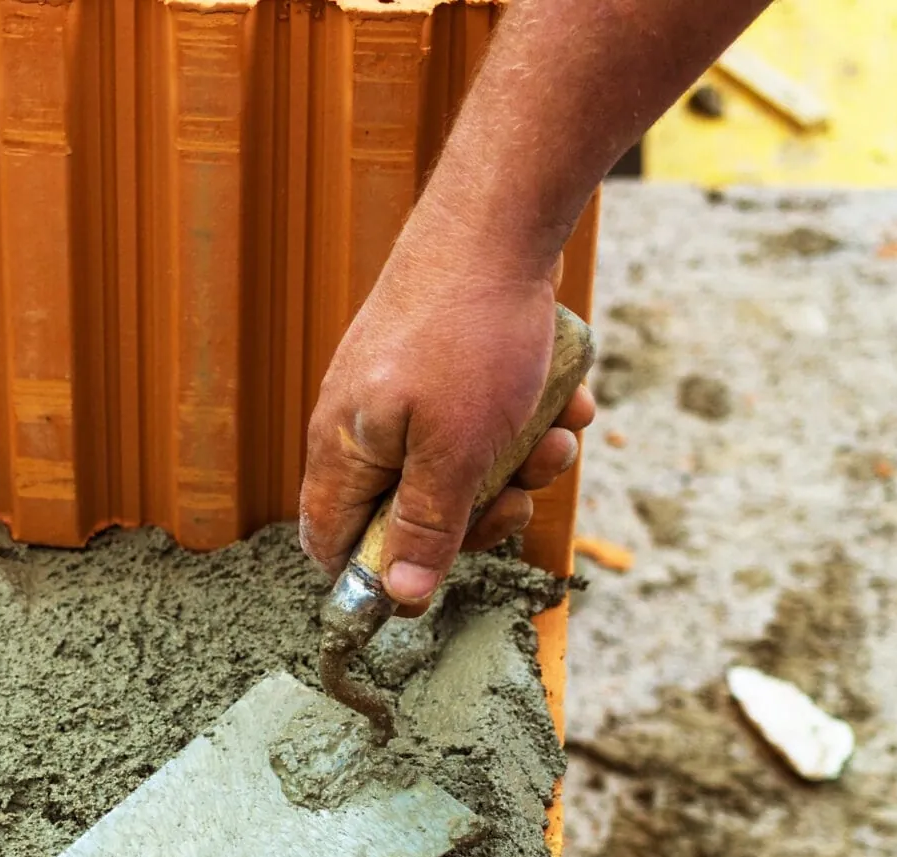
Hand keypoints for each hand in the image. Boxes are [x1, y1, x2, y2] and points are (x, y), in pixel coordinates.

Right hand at [300, 230, 594, 609]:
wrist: (501, 221)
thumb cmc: (469, 336)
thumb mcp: (454, 452)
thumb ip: (428, 526)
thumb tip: (401, 596)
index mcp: (345, 450)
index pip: (332, 543)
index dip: (379, 573)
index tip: (437, 574)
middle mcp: (366, 424)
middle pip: (411, 513)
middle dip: (478, 513)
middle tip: (517, 497)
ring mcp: (408, 392)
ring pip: (462, 467)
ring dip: (519, 465)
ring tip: (554, 436)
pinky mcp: (449, 366)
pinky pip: (487, 419)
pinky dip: (529, 418)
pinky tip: (563, 397)